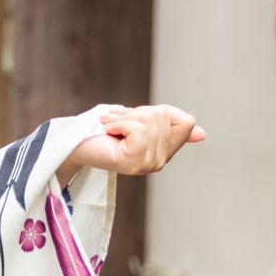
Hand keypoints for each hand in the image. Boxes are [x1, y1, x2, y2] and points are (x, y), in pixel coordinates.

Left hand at [57, 104, 204, 187]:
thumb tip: (201, 133)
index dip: (161, 111)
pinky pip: (138, 128)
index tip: (137, 117)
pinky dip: (119, 123)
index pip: (187, 121)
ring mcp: (148, 164)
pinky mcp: (133, 162)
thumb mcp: (139, 120)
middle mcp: (160, 162)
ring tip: (111, 127)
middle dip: (138, 112)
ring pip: (151, 121)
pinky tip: (108, 131)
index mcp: (165, 152)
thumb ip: (166, 123)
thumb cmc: (104, 130)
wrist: (74, 143)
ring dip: (125, 117)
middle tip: (118, 123)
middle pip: (166, 117)